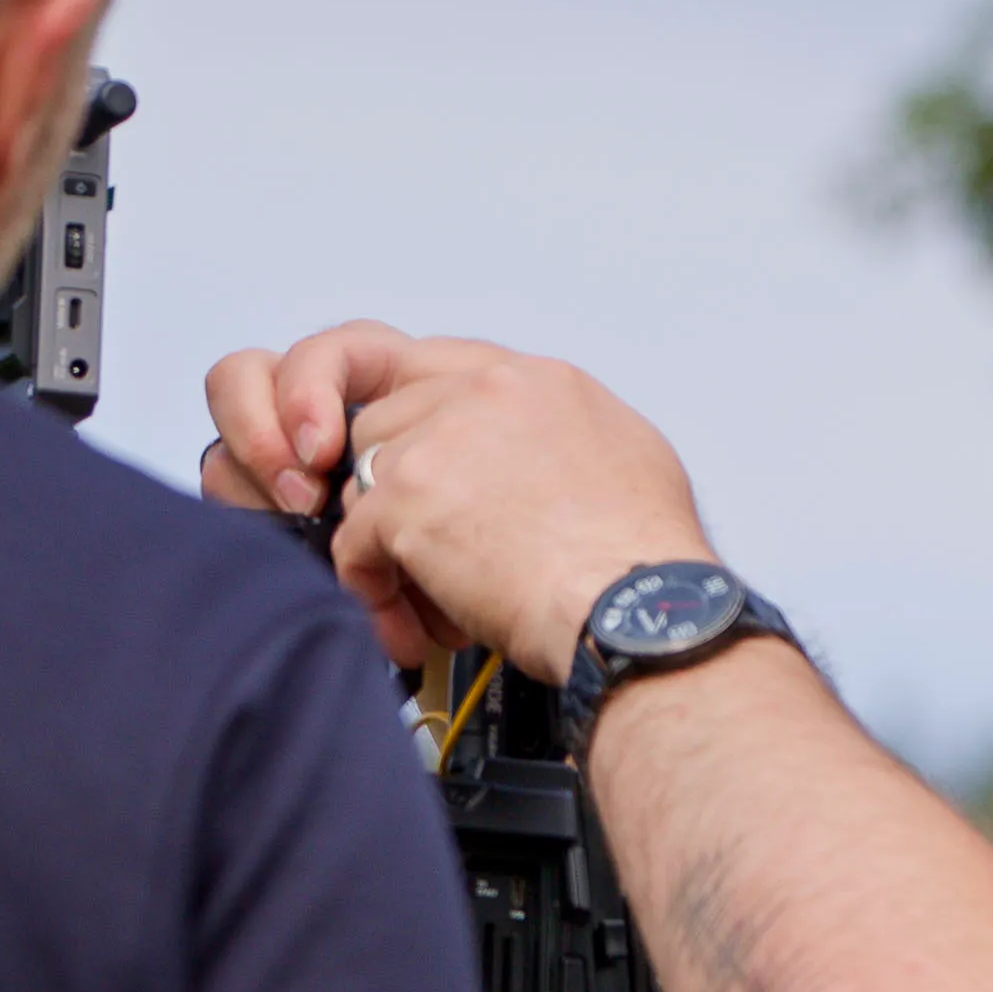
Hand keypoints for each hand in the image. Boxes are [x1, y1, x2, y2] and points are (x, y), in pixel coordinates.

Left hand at [201, 322, 719, 678]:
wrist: (636, 610)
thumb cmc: (642, 561)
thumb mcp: (626, 460)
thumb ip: (561, 437)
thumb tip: (540, 453)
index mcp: (537, 379)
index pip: (436, 368)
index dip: (414, 422)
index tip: (413, 466)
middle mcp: (484, 390)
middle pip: (386, 427)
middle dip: (398, 497)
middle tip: (431, 556)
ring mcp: (438, 439)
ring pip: (361, 484)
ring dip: (386, 548)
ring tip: (434, 602)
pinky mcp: (403, 499)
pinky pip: (350, 543)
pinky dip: (373, 592)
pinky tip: (413, 623)